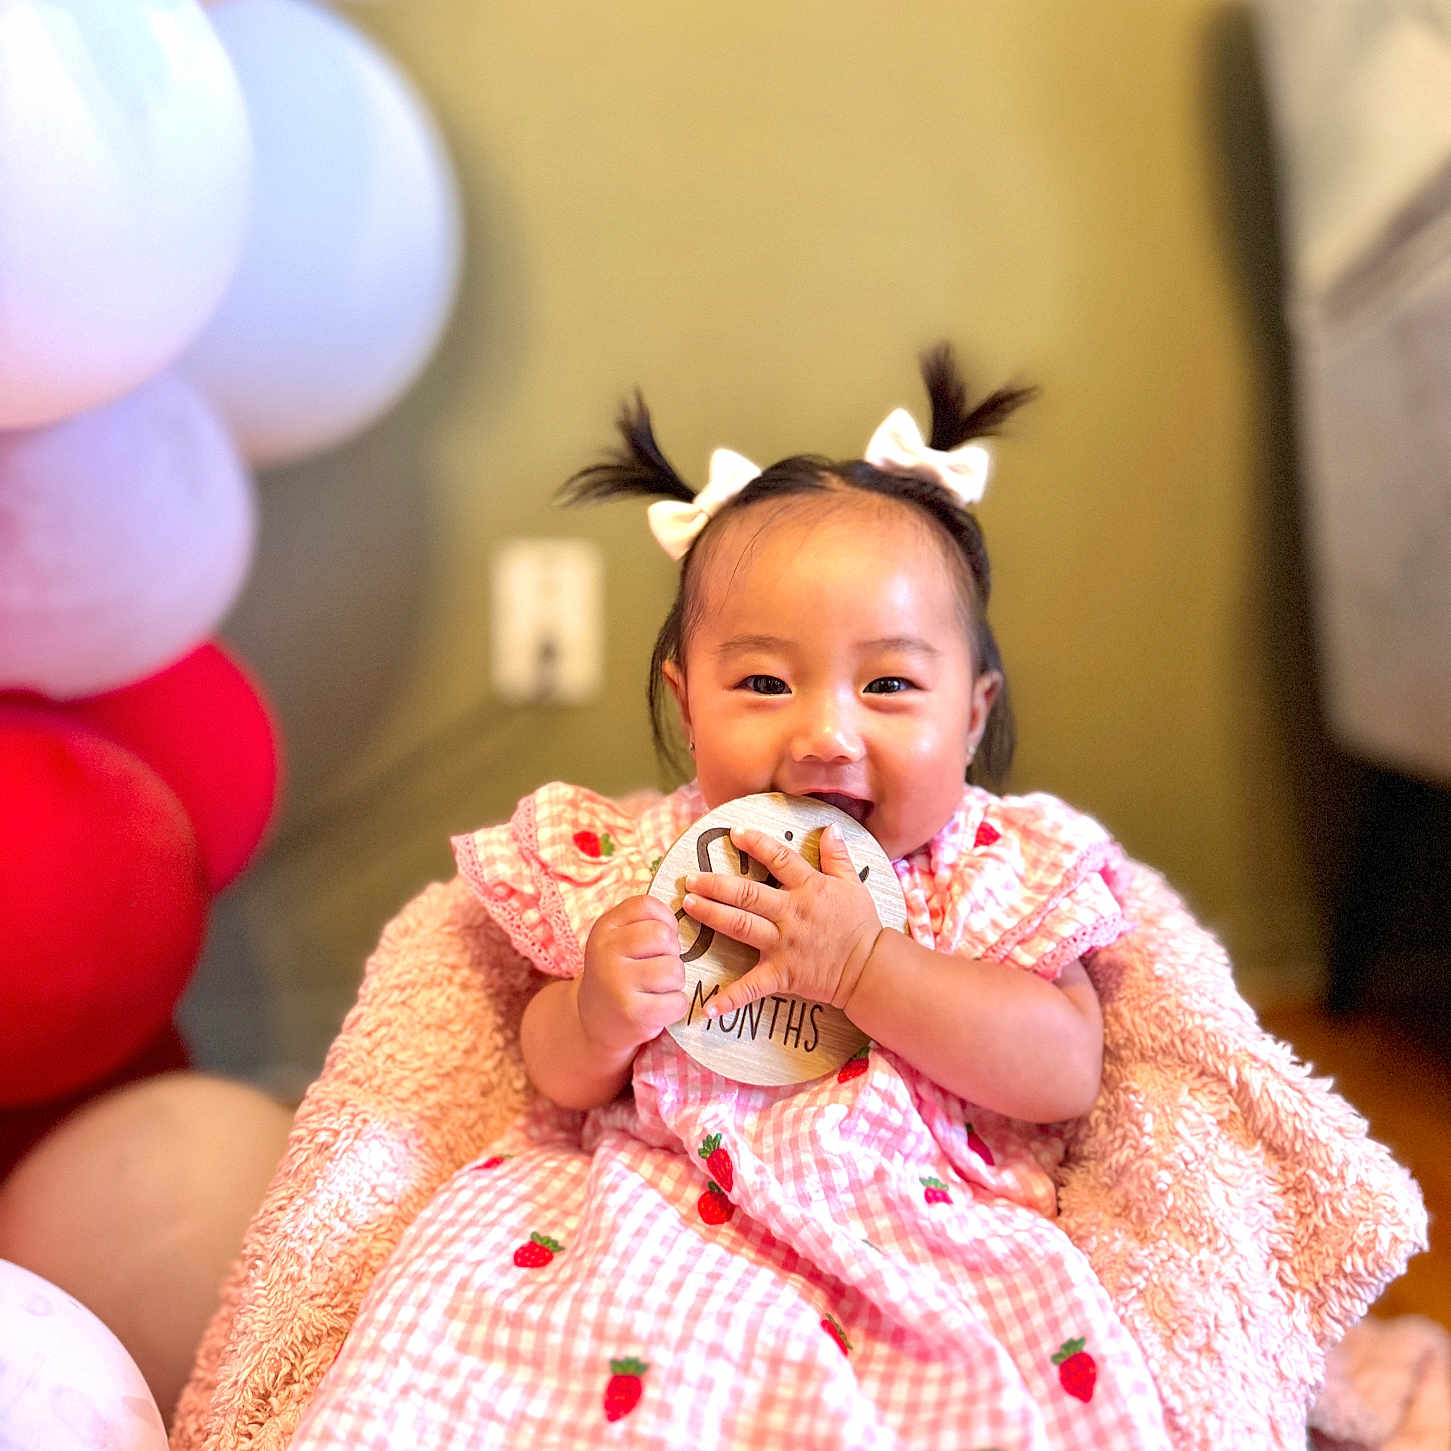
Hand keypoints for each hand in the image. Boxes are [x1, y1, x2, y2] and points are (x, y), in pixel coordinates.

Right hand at [577, 895, 688, 1055]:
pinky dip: (675, 1005)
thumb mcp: (617, 941)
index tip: (660, 938)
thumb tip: (692, 907)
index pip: (646, 905)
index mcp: (604, 928)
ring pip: (674, 969)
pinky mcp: (632, 1012)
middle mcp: (606, 951)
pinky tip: (658, 1007)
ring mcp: (617, 982)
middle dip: (672, 952)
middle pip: (663, 936)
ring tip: (658, 988)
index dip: (665, 920)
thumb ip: (643, 922)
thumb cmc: (618, 975)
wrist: (592, 1023)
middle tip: (660, 966)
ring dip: (675, 981)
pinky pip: (677, 1001)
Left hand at [681, 824, 882, 1018]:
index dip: (756, 844)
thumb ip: (838, 856)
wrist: (870, 969)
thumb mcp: (853, 884)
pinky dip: (730, 998)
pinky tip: (706, 1007)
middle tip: (691, 878)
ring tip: (688, 904)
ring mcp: (783, 944)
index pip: (778, 859)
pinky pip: (752, 987)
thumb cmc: (861, 925)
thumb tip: (830, 828)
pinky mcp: (781, 974)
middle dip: (716, 884)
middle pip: (747, 894)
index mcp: (809, 888)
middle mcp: (791, 913)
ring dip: (712, 915)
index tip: (733, 833)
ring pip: (741, 926)